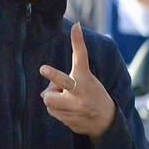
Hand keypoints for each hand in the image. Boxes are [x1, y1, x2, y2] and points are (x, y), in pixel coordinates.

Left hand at [39, 23, 115, 139]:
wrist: (105, 121)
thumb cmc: (92, 94)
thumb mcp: (86, 80)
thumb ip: (66, 80)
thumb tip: (43, 95)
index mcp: (85, 78)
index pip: (81, 57)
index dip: (78, 41)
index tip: (76, 26)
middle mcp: (80, 91)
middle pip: (62, 81)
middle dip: (53, 76)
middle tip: (44, 68)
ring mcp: (75, 106)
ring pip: (49, 99)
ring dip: (53, 99)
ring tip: (67, 100)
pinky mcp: (69, 119)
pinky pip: (51, 111)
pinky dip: (56, 109)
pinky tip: (68, 110)